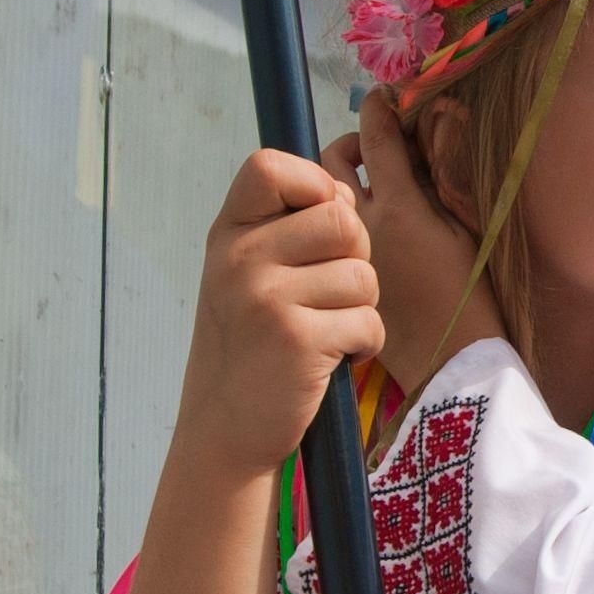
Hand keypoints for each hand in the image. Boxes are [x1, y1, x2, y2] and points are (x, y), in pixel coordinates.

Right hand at [174, 150, 382, 474]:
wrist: (225, 426)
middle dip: (356, 257)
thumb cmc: (253, 343)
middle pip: (342, 220)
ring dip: (361, 309)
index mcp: (228, 234)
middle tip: (332, 293)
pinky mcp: (297, 339)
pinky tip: (332, 359)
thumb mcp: (247, 273)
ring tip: (326, 330)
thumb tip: (345, 188)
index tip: (317, 225)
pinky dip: (364, 345)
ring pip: (364, 275)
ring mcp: (265, 298)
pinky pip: (368, 322)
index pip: (269, 166)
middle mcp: (239, 259)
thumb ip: (287, 227)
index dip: (314, 185)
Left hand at [320, 92, 500, 390]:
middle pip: (334, 160)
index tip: (384, 97)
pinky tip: (359, 223)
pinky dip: (334, 214)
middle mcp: (363, 222)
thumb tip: (447, 117)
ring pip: (322, 194)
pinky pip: (323, 228)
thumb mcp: (469, 229)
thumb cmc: (473, 295)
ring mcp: (345, 248)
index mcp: (401, 208)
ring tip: (361, 187)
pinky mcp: (337, 271)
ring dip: (335, 179)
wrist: (451, 362)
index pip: (379, 139)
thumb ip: (448, 173)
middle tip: (373, 150)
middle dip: (351, 143)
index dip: (380, 110)